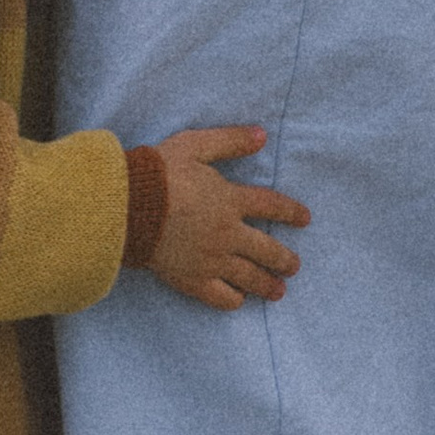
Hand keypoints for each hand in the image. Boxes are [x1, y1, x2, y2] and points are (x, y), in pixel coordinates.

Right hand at [144, 125, 308, 310]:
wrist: (129, 205)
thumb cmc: (160, 172)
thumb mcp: (195, 145)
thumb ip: (229, 141)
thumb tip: (262, 135)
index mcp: (230, 200)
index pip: (270, 206)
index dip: (290, 212)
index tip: (305, 219)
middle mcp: (227, 233)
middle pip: (266, 250)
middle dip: (285, 260)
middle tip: (295, 267)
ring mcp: (212, 260)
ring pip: (250, 277)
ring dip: (268, 285)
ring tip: (279, 291)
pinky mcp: (194, 280)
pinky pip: (222, 296)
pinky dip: (235, 300)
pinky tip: (240, 299)